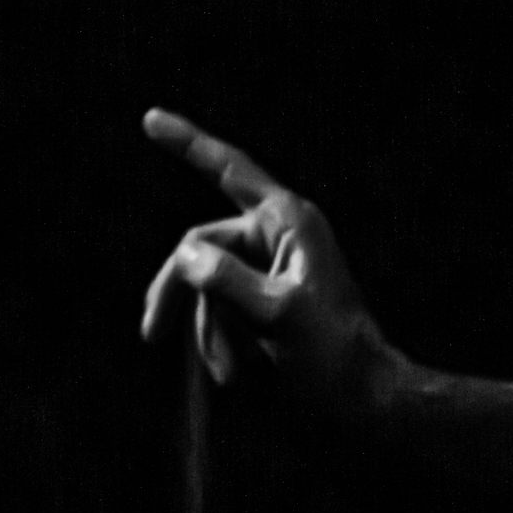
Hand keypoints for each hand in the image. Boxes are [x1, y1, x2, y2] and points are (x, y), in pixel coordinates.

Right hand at [141, 108, 397, 413]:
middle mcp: (279, 233)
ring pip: (207, 285)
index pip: (229, 170)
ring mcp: (272, 264)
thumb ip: (227, 281)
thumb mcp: (276, 314)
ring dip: (208, 331)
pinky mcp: (267, 295)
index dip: (188, 143)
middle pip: (200, 246)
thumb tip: (186, 254)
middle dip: (183, 297)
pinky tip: (233, 374)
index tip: (150, 118)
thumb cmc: (333, 352)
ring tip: (228, 374)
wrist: (363, 393)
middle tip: (152, 334)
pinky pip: (222, 306)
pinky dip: (220, 339)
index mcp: (289, 221)